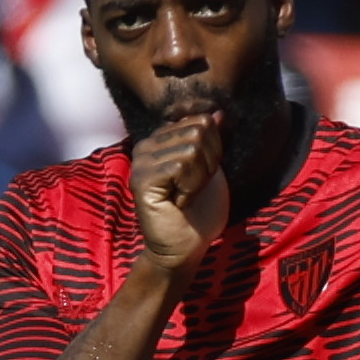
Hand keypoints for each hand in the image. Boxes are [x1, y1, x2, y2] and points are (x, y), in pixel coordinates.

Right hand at [129, 111, 229, 269]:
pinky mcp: (141, 180)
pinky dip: (191, 188)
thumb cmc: (199, 210)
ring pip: (191, 149)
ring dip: (200, 179)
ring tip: (187, 195)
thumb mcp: (211, 168)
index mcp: (162, 139)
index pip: (202, 121)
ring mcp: (141, 161)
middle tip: (195, 188)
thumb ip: (212, 140)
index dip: (214, 150)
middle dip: (208, 163)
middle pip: (198, 132)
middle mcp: (146, 145)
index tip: (203, 175)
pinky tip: (180, 202)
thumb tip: (218, 112)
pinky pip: (180, 166)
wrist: (186, 247)